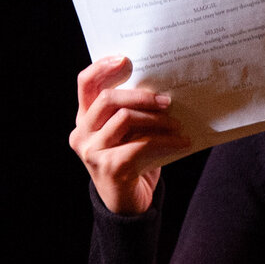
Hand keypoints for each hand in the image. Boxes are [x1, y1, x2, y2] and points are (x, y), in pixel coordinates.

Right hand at [70, 56, 188, 215]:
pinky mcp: (109, 167)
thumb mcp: (132, 134)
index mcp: (85, 120)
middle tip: (167, 101)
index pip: (86, 84)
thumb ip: (134, 113)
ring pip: (125, 118)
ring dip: (158, 120)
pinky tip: (183, 142)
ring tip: (178, 125)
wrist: (130, 204)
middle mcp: (81, 133)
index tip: (126, 59)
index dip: (103, 68)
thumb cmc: (135, 163)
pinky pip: (141, 145)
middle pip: (108, 98)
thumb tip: (163, 89)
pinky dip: (167, 141)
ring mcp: (91, 151)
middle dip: (141, 96)